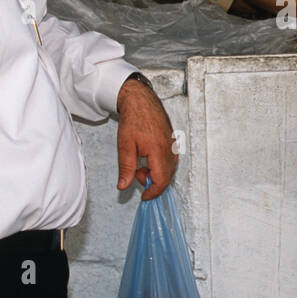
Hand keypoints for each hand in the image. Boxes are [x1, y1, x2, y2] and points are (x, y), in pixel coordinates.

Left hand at [116, 76, 177, 198]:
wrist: (141, 101)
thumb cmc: (133, 120)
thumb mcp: (125, 146)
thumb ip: (126, 168)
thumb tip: (123, 186)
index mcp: (159, 152)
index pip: (161, 181)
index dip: (153, 192)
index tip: (144, 196)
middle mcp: (170, 150)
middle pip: (167, 177)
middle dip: (152, 182)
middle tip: (137, 175)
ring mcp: (173, 146)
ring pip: (169, 169)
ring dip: (156, 173)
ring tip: (140, 165)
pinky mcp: (172, 142)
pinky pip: (170, 160)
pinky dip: (160, 165)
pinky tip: (148, 158)